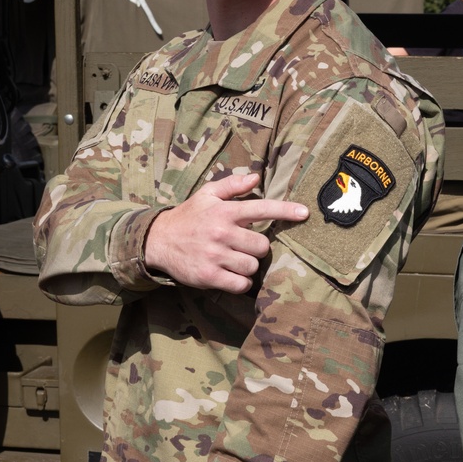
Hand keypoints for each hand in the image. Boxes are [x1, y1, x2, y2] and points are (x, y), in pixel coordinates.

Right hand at [144, 171, 307, 292]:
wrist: (157, 241)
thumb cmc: (188, 217)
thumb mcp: (206, 195)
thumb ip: (232, 186)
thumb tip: (256, 177)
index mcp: (224, 211)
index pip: (262, 208)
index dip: (286, 211)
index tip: (305, 213)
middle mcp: (222, 232)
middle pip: (262, 245)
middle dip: (256, 247)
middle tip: (243, 246)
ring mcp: (215, 255)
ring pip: (253, 266)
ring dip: (248, 266)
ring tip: (234, 260)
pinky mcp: (209, 276)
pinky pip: (241, 284)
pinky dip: (240, 282)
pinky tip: (230, 274)